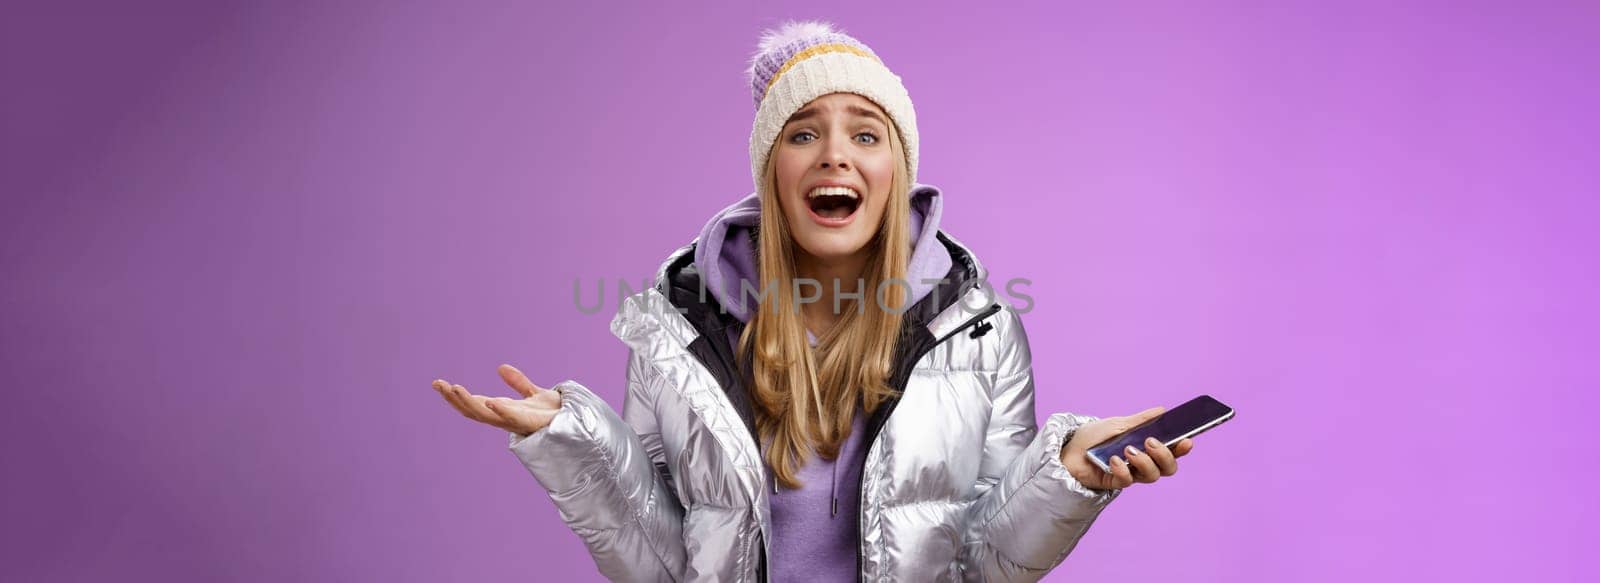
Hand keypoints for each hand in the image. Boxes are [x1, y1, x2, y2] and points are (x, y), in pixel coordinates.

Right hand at [431, 364, 562, 435]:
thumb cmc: (554, 413)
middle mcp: (504, 418)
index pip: (473, 403)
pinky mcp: (530, 423)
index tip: (439, 383)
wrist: (575, 422)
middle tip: (437, 384)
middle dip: (453, 399)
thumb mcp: (532, 392)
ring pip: (486, 415)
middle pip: (472, 410)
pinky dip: (501, 411)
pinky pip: (512, 418)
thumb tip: (501, 368)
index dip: (455, 396)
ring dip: (468, 403)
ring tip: (454, 389)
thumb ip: (518, 382)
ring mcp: (515, 422)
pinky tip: (490, 402)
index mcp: (502, 410)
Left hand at [1060, 407, 1195, 490]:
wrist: (1068, 449)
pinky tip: (1113, 459)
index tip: (1187, 440)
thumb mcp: (1119, 424)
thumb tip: (1163, 411)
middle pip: (1167, 467)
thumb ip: (1141, 421)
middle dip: (1165, 455)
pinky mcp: (1114, 482)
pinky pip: (1127, 481)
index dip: (1182, 448)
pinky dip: (1122, 469)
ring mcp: (1130, 473)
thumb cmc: (1093, 436)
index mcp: (1146, 447)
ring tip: (1129, 450)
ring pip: (1152, 476)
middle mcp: (1142, 462)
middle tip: (1151, 442)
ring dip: (1144, 462)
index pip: (1172, 451)